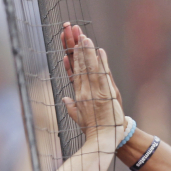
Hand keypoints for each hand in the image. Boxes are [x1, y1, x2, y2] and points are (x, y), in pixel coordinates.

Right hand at [60, 23, 123, 142]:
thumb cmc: (92, 130)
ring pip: (89, 67)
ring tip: (85, 37)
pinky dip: (101, 62)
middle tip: (73, 31)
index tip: (69, 43)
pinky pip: (102, 75)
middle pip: (79, 64)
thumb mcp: (79, 117)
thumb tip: (65, 98)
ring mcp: (94, 92)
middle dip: (76, 47)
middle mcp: (84, 91)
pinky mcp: (105, 94)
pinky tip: (99, 51)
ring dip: (87, 51)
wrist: (103, 140)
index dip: (71, 55)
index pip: (73, 70)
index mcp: (78, 94)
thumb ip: (72, 106)